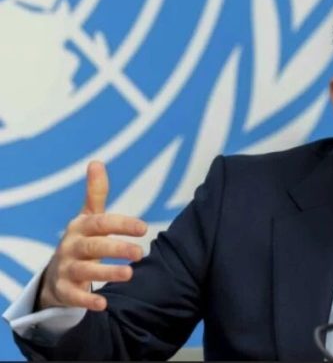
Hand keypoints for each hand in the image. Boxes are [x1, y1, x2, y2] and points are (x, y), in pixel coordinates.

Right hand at [37, 161, 147, 310]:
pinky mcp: (63, 290)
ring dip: (107, 273)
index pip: (101, 223)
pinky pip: (74, 296)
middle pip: (93, 247)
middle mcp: (71, 247)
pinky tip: (104, 305)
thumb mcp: (87, 217)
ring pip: (85, 271)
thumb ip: (95, 193)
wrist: (55, 274)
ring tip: (130, 275)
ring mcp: (65, 269)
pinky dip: (87, 301)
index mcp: (80, 227)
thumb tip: (96, 162)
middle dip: (116, 249)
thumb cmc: (81, 240)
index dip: (121, 224)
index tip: (144, 228)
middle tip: (141, 253)